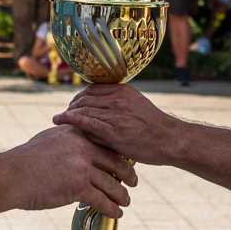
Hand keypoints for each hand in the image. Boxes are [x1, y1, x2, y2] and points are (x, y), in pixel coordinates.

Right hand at [5, 122, 136, 215]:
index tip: (125, 161)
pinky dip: (111, 208)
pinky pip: (101, 199)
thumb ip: (67, 140)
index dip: (118, 154)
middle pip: (114, 161)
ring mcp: (81, 166)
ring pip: (111, 183)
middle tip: (134, 181)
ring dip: (121, 194)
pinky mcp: (78, 186)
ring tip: (126, 201)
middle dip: (128, 173)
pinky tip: (116, 213)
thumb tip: (77, 145)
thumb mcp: (48, 139)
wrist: (10, 175)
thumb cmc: (24, 161)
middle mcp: (82, 147)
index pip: (105, 142)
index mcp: (76, 133)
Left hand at [54, 82, 179, 168]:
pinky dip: (70, 120)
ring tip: (59, 120)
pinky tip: (61, 122)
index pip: (93, 89)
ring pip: (83, 109)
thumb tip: (99, 106)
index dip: (79, 97)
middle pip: (85, 98)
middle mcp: (119, 99)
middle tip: (63, 114)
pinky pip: (86, 122)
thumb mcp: (138, 106)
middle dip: (71, 106)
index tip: (72, 105)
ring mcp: (116, 115)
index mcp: (124, 91)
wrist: (171, 140)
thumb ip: (119, 104)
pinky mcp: (114, 131)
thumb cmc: (155, 128)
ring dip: (68, 113)